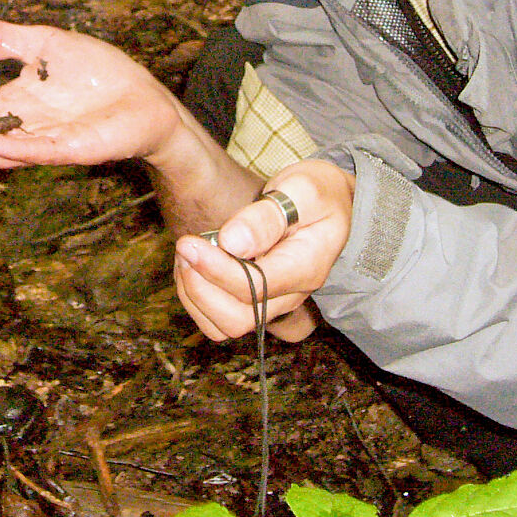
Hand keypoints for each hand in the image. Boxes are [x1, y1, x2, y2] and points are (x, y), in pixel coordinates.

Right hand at [0, 19, 183, 175]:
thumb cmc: (96, 72)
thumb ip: (1, 40)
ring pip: (6, 151)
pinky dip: (20, 148)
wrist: (144, 96)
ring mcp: (51, 140)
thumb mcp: (42, 45)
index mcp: (17, 104)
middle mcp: (27, 128)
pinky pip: (44, 148)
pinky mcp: (78, 146)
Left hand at [172, 159, 353, 341]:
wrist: (331, 206)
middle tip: (185, 247)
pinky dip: (197, 300)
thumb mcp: (302, 190)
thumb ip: (267, 217)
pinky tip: (194, 267)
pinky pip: (219, 321)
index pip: (255, 287)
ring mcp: (273, 304)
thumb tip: (232, 242)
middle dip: (200, 287)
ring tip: (187, 254)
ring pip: (224, 327)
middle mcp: (291, 296)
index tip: (189, 243)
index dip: (216, 270)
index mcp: (305, 268)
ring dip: (195, 295)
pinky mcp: (256, 304)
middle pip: (238, 319)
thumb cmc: (316, 194)